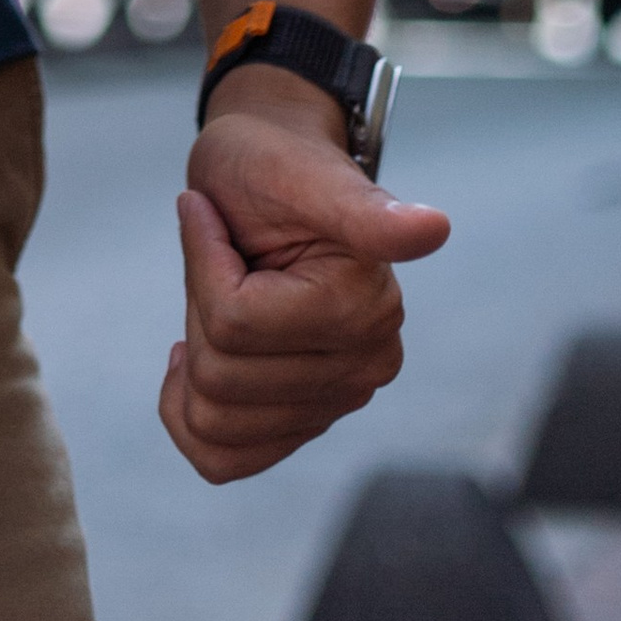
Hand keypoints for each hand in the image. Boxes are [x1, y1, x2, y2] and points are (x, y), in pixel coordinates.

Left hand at [158, 88, 450, 483]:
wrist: (263, 173)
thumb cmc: (271, 161)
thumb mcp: (296, 171)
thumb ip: (363, 211)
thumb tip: (432, 228)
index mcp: (366, 310)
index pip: (232, 322)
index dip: (203, 261)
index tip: (215, 214)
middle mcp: (363, 367)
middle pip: (218, 378)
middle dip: (200, 305)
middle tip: (225, 253)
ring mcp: (334, 401)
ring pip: (214, 422)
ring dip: (196, 350)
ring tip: (223, 293)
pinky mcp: (302, 420)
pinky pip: (222, 458)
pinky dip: (188, 415)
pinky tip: (196, 355)